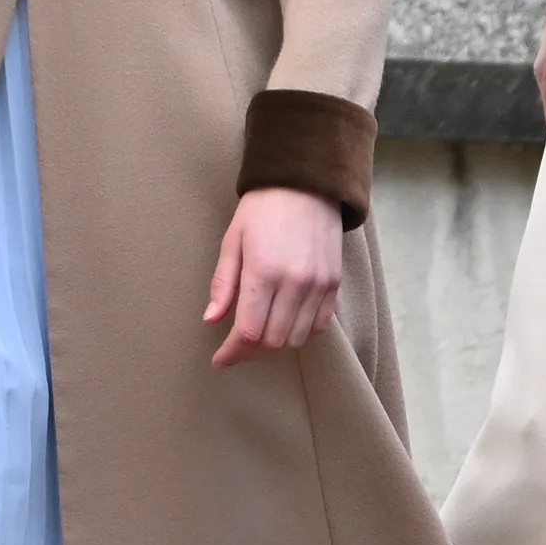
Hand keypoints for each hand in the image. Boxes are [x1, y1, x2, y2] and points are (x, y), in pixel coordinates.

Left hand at [202, 185, 344, 364]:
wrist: (307, 184)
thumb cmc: (262, 209)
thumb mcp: (233, 241)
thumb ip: (223, 284)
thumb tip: (211, 320)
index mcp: (263, 272)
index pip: (249, 332)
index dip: (233, 353)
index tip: (220, 360)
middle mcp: (294, 283)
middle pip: (273, 341)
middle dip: (251, 349)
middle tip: (237, 343)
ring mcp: (318, 285)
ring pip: (297, 338)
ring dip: (276, 342)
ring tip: (261, 330)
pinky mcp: (334, 283)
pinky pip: (319, 325)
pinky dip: (300, 331)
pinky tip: (286, 319)